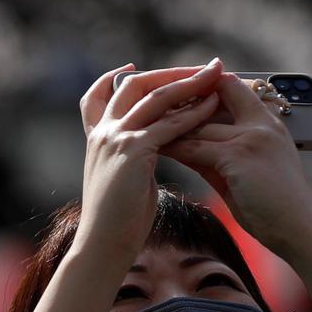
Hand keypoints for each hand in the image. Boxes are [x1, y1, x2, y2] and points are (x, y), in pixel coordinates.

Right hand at [72, 60, 224, 268]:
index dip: (111, 78)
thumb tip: (153, 148)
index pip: (96, 96)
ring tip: (214, 73)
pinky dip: (194, 111)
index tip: (129, 66)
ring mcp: (116, 137)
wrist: (103, 244)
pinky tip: (212, 104)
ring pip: (156, 97)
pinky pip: (170, 123)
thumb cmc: (118, 220)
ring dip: (189, 82)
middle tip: (201, 66)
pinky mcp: (133, 149)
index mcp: (96, 137)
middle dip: (170, 72)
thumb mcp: (121, 178)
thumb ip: (133, 156)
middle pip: (135, 85)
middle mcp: (103, 131)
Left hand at [161, 71, 311, 259]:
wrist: (300, 231)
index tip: (174, 97)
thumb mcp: (249, 171)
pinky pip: (195, 146)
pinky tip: (154, 149)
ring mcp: (251, 136)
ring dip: (169, 123)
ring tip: (143, 126)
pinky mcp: (239, 155)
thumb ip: (222, 152)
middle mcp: (261, 121)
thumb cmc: (276, 207)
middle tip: (150, 106)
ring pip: (198, 122)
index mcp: (268, 121)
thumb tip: (190, 145)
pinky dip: (172, 147)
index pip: (230, 87)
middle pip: (212, 95)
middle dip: (180, 99)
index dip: (202, 89)